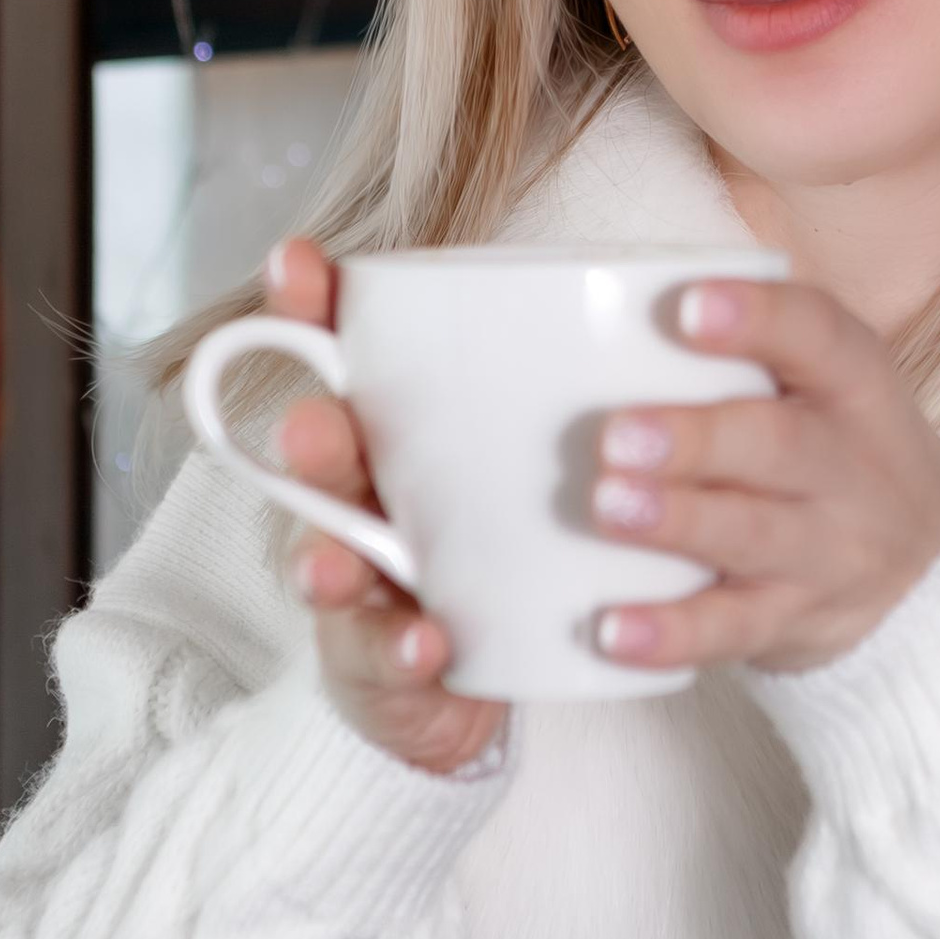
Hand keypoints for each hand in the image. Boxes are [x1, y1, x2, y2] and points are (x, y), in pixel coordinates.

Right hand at [260, 238, 506, 780]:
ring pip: (324, 560)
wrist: (482, 676)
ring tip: (335, 564)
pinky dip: (401, 648)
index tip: (296, 261)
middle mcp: (355, 500)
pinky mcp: (378, 664)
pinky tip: (427, 641)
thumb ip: (557, 390)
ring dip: (325, 560)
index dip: (305, 308)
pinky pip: (379, 655)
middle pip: (318, 458)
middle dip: (311, 440)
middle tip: (312, 429)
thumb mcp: (524, 457)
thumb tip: (643, 286)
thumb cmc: (499, 543)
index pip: (332, 355)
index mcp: (386, 431)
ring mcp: (358, 584)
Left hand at [584, 276, 939, 677]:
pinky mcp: (791, 619)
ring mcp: (825, 550)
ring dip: (678, 522)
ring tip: (608, 507)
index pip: (818, 337)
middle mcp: (848, 466)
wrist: (932, 568)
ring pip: (752, 536)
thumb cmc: (838, 449)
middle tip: (618, 433)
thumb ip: (747, 344)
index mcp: (852, 384)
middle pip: (779, 446)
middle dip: (698, 439)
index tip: (688, 308)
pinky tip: (610, 630)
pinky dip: (670, 633)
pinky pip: (731, 630)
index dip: (757, 319)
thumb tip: (607, 306)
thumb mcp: (826, 382)